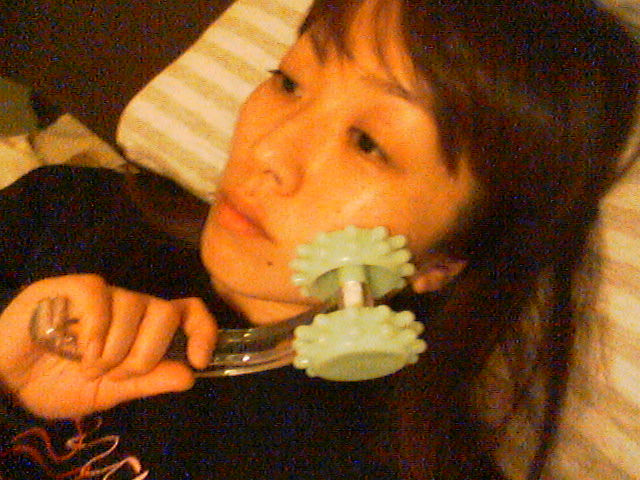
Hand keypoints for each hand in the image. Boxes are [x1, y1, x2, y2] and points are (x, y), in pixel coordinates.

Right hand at [0, 274, 215, 418]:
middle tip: (116, 375)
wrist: (7, 384)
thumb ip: (147, 382)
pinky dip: (96, 328)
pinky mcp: (71, 287)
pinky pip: (100, 294)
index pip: (188, 312)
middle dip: (146, 353)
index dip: (203, 330)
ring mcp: (102, 295)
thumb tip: (189, 376)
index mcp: (144, 330)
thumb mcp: (108, 393)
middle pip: (165, 312)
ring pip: (135, 304)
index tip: (198, 359)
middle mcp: (129, 307)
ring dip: (114, 348)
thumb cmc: (58, 384)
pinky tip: (78, 349)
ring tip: (86, 367)